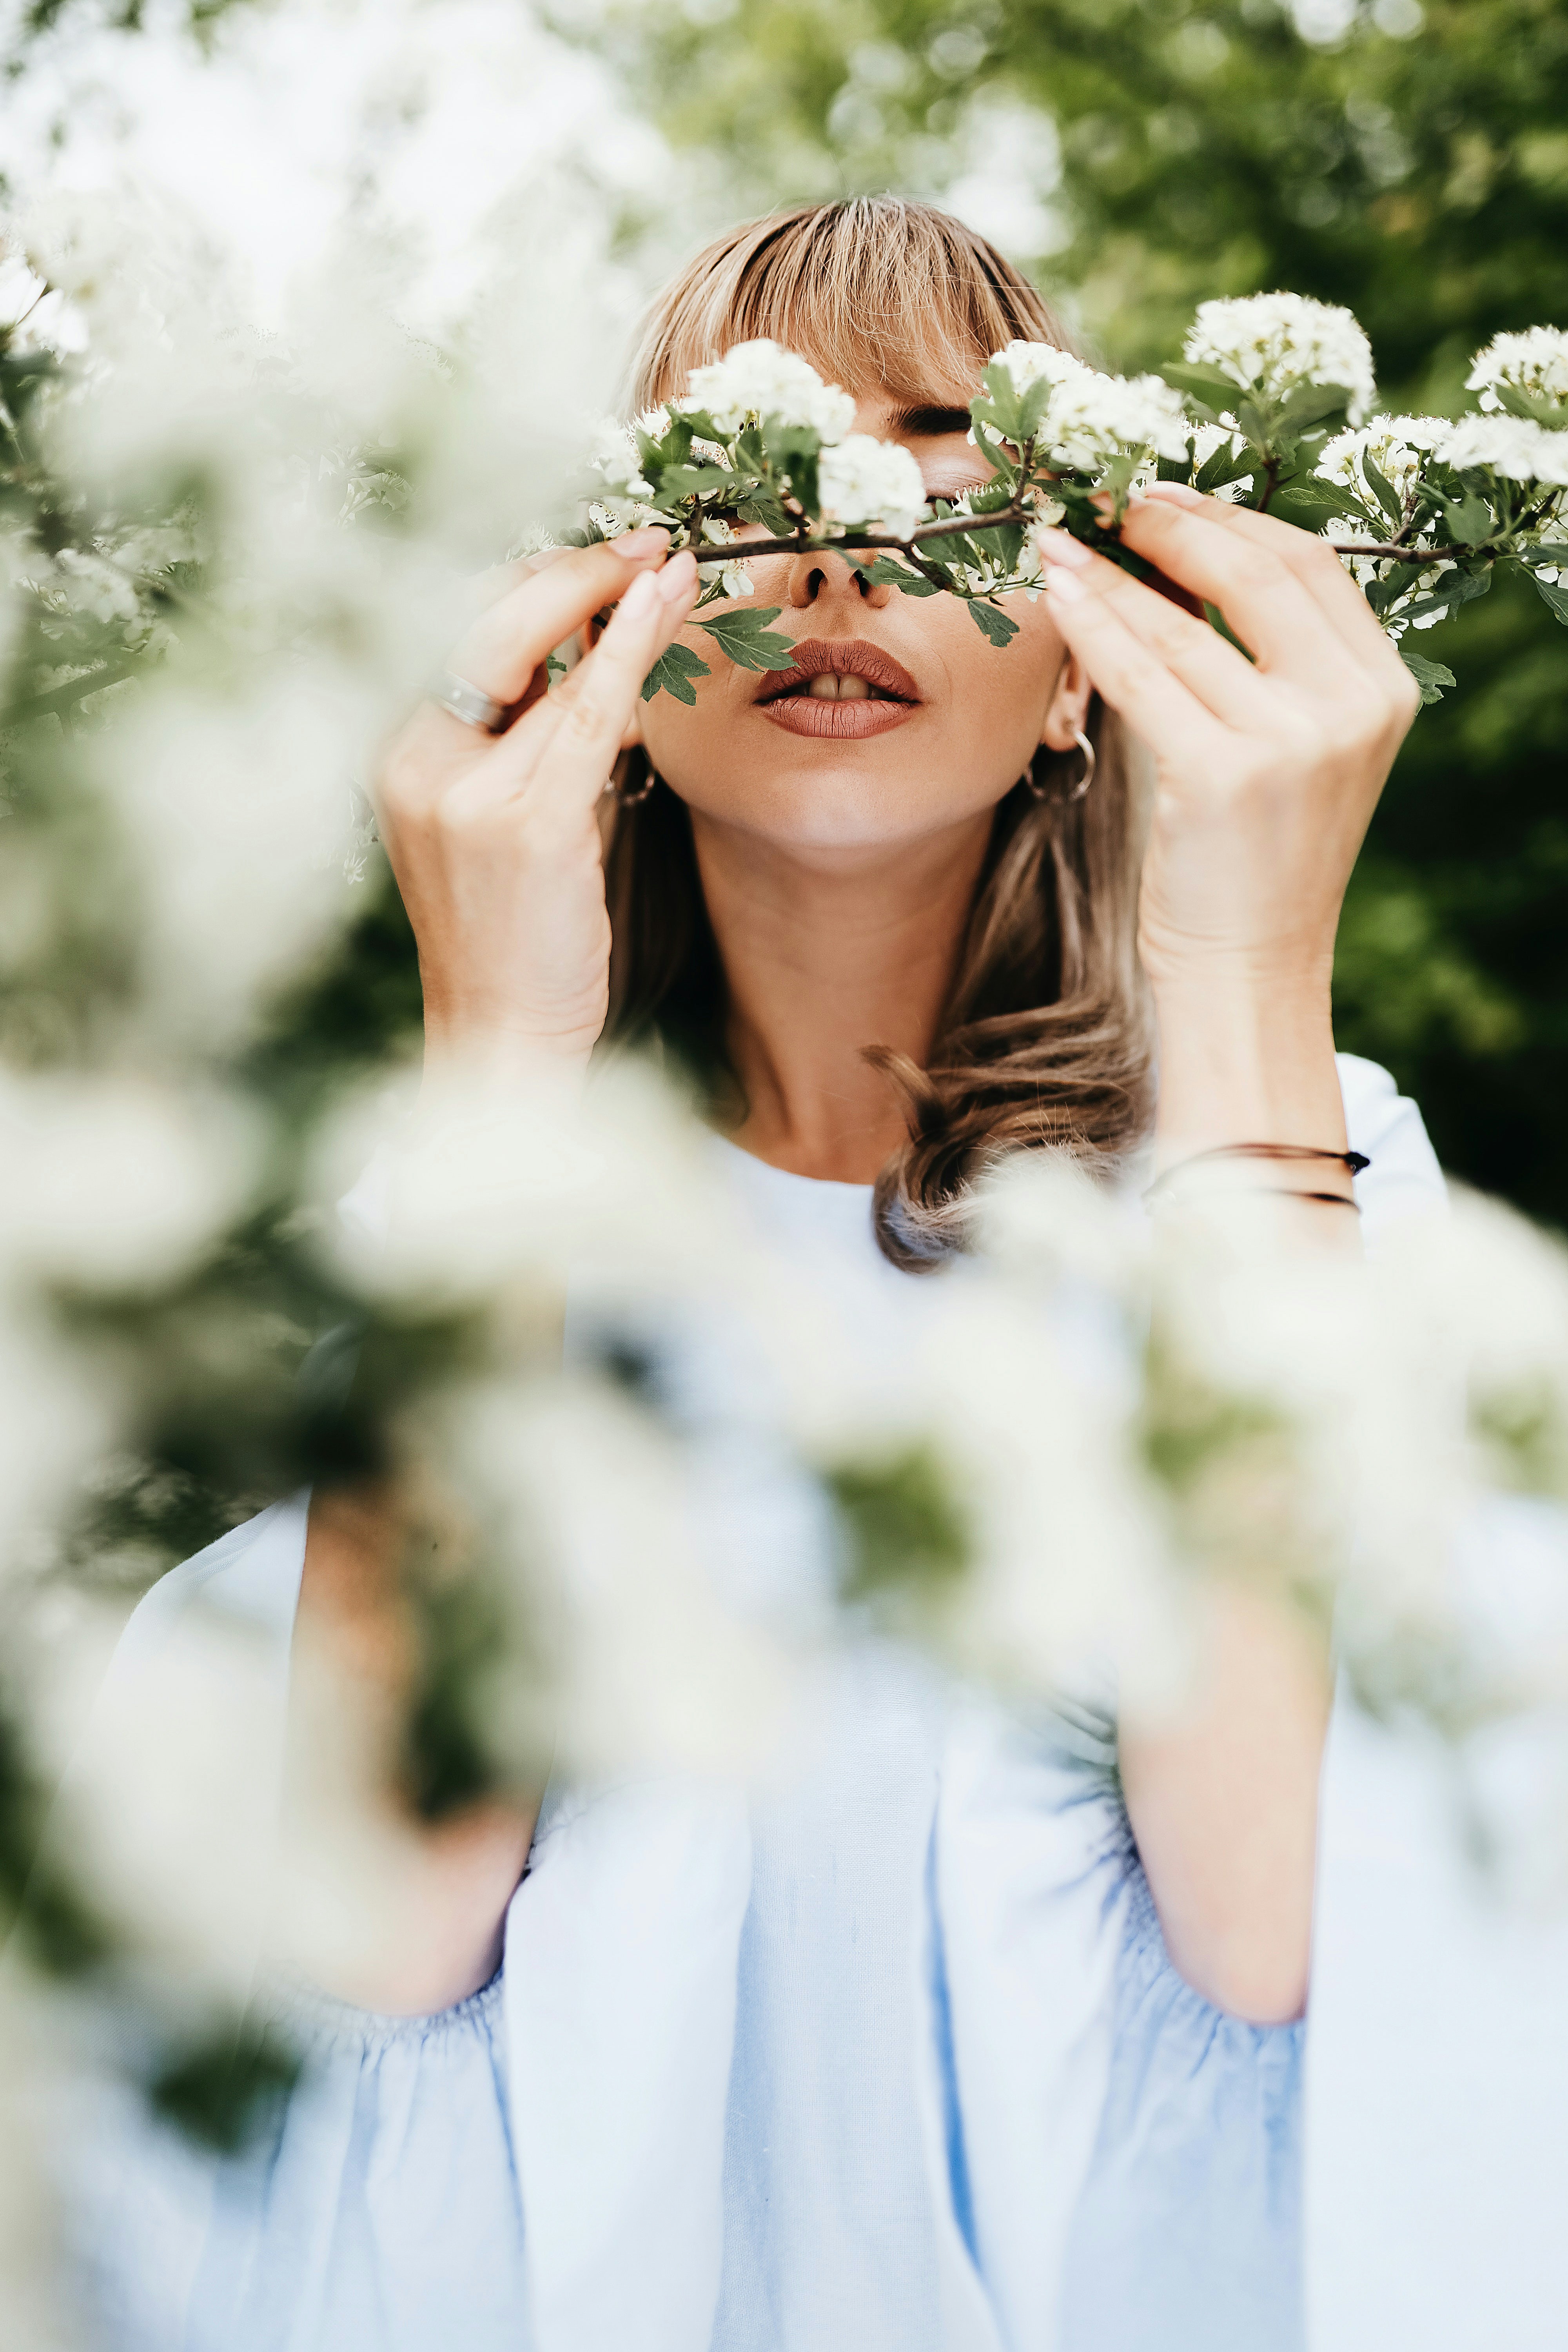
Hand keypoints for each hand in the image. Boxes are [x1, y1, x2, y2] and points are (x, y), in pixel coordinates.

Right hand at [374, 532, 698, 1078]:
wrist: (499, 1035)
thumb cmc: (512, 933)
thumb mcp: (506, 818)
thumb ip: (532, 741)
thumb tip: (593, 656)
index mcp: (401, 751)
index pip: (463, 628)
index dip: (538, 579)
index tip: (604, 552)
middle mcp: (417, 760)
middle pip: (494, 623)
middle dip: (576, 570)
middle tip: (649, 542)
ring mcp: (465, 793)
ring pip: (550, 664)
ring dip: (619, 602)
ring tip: (677, 567)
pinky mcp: (525, 825)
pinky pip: (585, 713)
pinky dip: (627, 651)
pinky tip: (662, 606)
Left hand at [1035, 487, 1420, 998]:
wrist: (1249, 970)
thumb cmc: (1252, 859)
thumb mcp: (1287, 746)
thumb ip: (1262, 661)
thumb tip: (1173, 562)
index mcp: (1381, 687)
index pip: (1307, 563)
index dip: (1228, 517)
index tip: (1161, 493)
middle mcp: (1350, 705)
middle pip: (1255, 571)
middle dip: (1170, 525)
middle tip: (1102, 499)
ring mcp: (1292, 740)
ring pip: (1184, 624)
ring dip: (1111, 571)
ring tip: (1058, 540)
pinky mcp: (1224, 775)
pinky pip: (1143, 674)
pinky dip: (1093, 625)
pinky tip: (1057, 594)